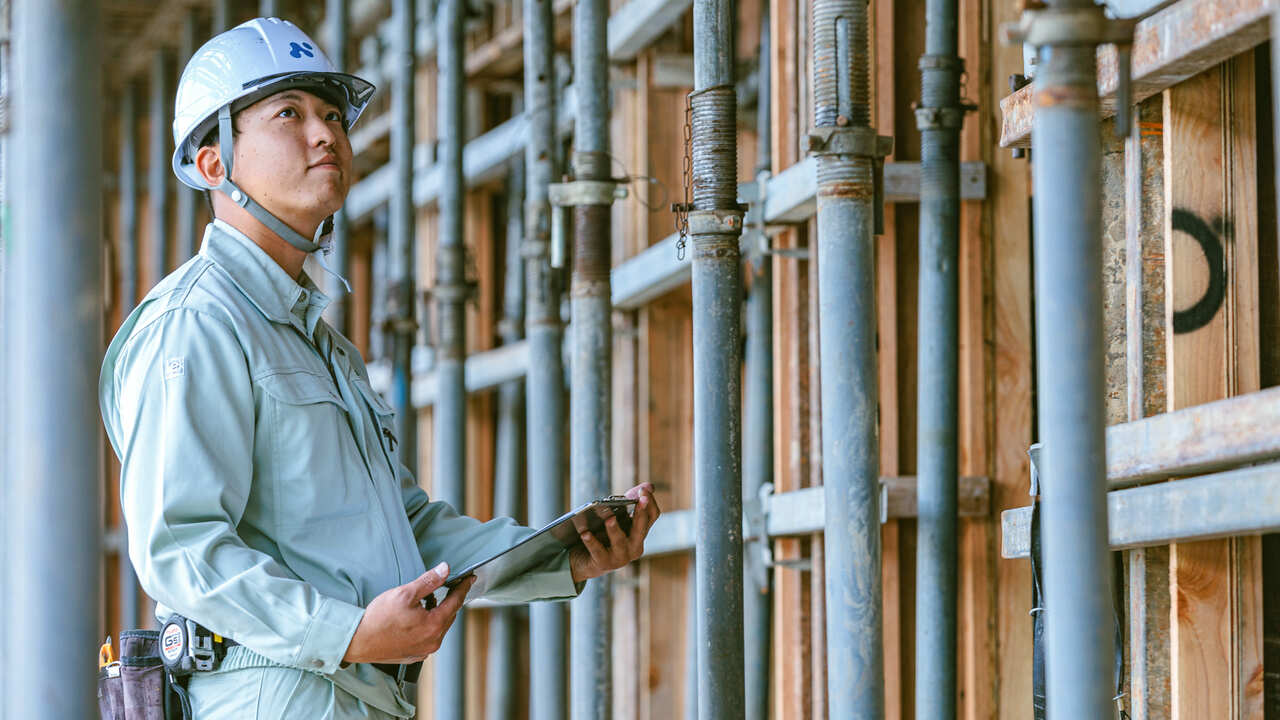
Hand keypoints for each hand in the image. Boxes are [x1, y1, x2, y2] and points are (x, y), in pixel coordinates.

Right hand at [341, 562, 474, 664]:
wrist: (357, 641)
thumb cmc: (379, 618)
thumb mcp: (405, 593)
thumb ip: (429, 581)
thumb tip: (445, 569)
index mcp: (434, 625)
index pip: (456, 602)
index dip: (463, 587)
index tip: (469, 578)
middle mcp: (433, 641)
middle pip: (449, 616)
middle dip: (451, 600)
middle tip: (451, 586)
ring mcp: (424, 651)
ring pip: (439, 627)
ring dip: (438, 613)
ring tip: (429, 600)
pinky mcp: (414, 655)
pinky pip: (428, 638)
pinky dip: (428, 625)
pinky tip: (418, 617)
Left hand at [569, 483, 661, 583]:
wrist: (585, 560)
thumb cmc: (603, 534)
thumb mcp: (618, 515)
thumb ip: (631, 500)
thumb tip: (649, 486)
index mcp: (640, 533)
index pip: (652, 516)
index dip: (650, 502)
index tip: (644, 490)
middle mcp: (635, 546)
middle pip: (641, 528)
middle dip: (640, 513)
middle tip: (640, 499)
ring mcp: (621, 557)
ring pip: (620, 542)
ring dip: (614, 530)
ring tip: (610, 518)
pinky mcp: (604, 563)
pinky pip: (597, 551)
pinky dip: (591, 542)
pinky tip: (585, 533)